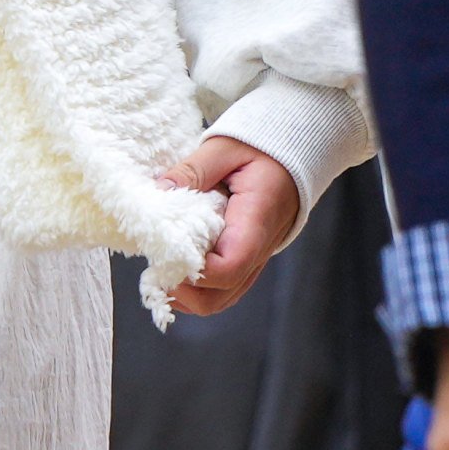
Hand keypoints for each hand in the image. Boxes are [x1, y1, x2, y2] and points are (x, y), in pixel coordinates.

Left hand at [162, 135, 302, 317]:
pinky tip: (176, 265)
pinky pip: (222, 290)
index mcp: (255, 221)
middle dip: (182, 291)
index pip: (229, 266)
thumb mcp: (223, 148)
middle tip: (155, 264)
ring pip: (219, 301)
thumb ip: (192, 171)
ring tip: (161, 265)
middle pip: (219, 297)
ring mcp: (253, 261)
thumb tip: (158, 192)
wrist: (293, 155)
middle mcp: (258, 250)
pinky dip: (196, 289)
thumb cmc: (259, 148)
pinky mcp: (246, 261)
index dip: (195, 271)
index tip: (166, 253)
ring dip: (186, 294)